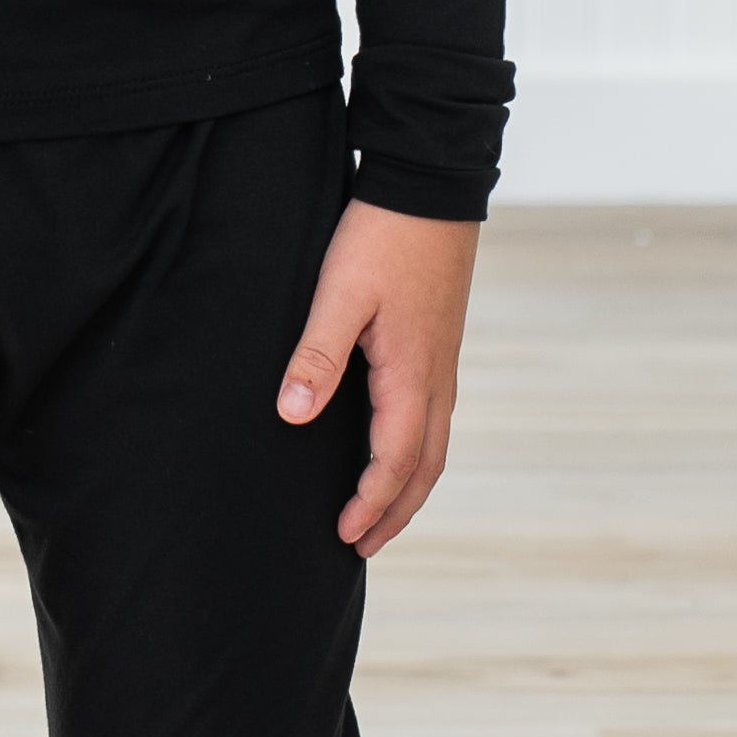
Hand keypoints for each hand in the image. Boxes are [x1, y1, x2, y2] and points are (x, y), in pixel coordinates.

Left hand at [276, 197, 480, 554]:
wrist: (429, 188)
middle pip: (425, 468)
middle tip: (361, 547)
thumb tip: (294, 414)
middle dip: (395, 513)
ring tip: (378, 516)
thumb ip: (317, 355)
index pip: (396, 461)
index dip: (370, 503)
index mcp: (411, 374)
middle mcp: (436, 377)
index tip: (343, 535)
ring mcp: (442, 362)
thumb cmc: (381, 238)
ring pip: (434, 446)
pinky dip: (414, 454)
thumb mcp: (339, 294)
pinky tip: (391, 450)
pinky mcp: (437, 346)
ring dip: (407, 488)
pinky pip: (432, 419)